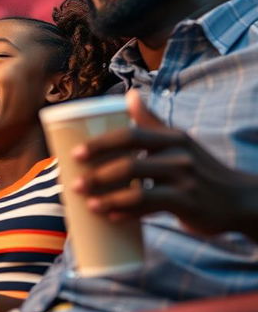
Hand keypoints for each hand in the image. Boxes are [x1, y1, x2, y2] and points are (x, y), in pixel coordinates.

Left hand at [71, 90, 257, 237]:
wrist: (239, 199)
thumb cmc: (201, 170)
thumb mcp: (180, 142)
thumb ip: (153, 122)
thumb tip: (129, 94)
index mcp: (171, 137)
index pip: (129, 135)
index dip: (100, 143)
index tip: (75, 153)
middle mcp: (178, 155)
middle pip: (129, 162)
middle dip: (97, 174)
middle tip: (73, 183)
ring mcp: (183, 181)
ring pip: (137, 189)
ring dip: (107, 197)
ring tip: (86, 202)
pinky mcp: (187, 204)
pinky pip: (149, 209)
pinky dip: (125, 213)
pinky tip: (109, 217)